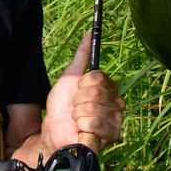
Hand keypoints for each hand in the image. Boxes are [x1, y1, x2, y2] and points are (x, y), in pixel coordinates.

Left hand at [41, 32, 123, 153]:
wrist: (54, 133)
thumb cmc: (62, 107)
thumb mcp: (70, 77)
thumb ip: (81, 56)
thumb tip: (89, 33)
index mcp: (108, 89)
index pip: (99, 77)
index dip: (83, 84)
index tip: (76, 91)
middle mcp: (116, 103)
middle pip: (97, 92)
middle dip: (79, 100)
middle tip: (75, 109)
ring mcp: (116, 121)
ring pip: (95, 109)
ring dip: (79, 115)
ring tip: (77, 121)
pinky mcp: (112, 137)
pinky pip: (96, 125)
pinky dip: (83, 127)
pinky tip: (82, 131)